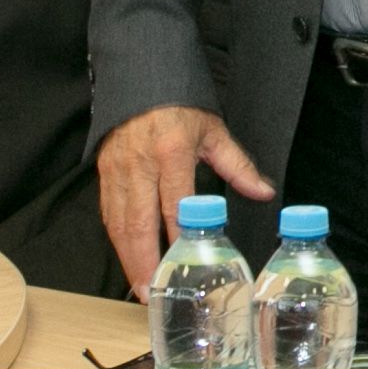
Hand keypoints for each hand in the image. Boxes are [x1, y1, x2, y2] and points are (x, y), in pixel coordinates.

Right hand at [95, 105, 273, 293]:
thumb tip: (264, 192)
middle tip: (151, 291)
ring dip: (127, 257)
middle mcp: (140, 164)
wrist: (141, 77)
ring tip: (140, 285)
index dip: (177, 235)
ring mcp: (117, 169)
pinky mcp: (103, 172)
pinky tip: (127, 258)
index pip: (174, 203)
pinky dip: (116, 239)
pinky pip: (108, 212)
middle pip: (138, 222)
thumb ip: (238, 165)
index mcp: (171, 151)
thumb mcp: (214, 131)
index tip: (184, 262)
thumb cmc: (180, 105)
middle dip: (143, 261)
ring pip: (117, 222)